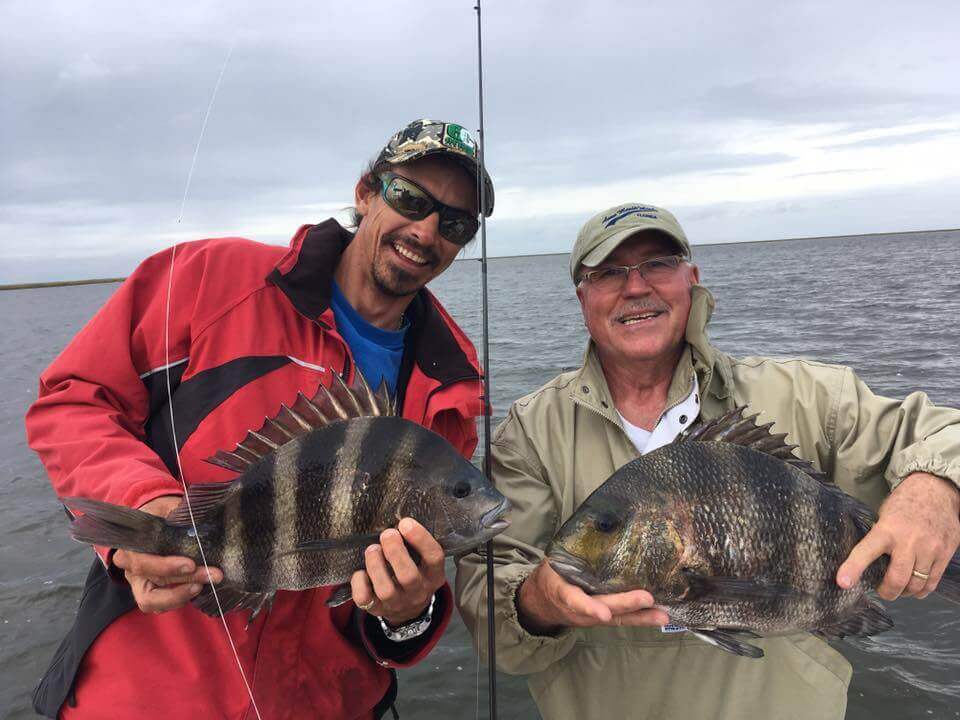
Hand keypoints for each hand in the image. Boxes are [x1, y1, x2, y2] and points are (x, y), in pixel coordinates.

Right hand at [113, 495, 223, 613]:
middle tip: (214, 575)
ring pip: (152, 601)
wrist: (156, 517)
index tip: (191, 564)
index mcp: (130, 545)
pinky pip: (159, 606)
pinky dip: (179, 600)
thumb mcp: (167, 507)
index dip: (166, 566)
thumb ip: (178, 515)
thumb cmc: (161, 512)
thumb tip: (197, 523)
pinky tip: (198, 589)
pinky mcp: (148, 592)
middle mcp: (129, 566)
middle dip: (186, 580)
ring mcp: (137, 581)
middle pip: (155, 580)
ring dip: (181, 595)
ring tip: (204, 586)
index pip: (143, 562)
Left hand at [349, 518, 445, 625]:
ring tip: (372, 549)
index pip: (434, 558)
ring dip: (376, 566)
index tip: (405, 522)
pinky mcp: (377, 609)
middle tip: (387, 534)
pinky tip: (360, 572)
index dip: (421, 539)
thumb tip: (397, 520)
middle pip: (408, 576)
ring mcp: (397, 604)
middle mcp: (418, 592)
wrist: (408, 611)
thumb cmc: (415, 573)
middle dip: (395, 552)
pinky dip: (359, 584)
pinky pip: (365, 600)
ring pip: (386, 590)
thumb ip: (416, 544)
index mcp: (433, 576)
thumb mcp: (424, 561)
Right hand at [516, 559, 667, 633]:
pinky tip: (661, 616)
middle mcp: (578, 609)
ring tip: (662, 615)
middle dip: (626, 604)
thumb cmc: (553, 574)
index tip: (603, 614)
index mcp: (561, 591)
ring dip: (641, 617)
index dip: (588, 606)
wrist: (542, 602)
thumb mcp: (554, 561)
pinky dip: (642, 618)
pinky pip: (623, 620)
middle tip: (647, 598)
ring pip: (618, 618)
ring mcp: (592, 617)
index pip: (573, 599)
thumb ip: (571, 551)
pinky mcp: (604, 619)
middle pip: (604, 607)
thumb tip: (597, 520)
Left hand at [837, 472, 959, 599]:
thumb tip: (867, 561)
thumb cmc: (904, 503)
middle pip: (897, 579)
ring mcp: (930, 549)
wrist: (936, 491)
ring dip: (905, 592)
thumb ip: (878, 537)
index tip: (843, 583)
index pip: (865, 551)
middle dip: (887, 591)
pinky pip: (932, 582)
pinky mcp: (945, 554)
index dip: (853, 568)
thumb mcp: (884, 515)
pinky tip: (915, 587)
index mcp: (886, 529)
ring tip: (899, 588)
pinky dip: (922, 590)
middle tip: (881, 591)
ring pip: (916, 584)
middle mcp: (908, 541)